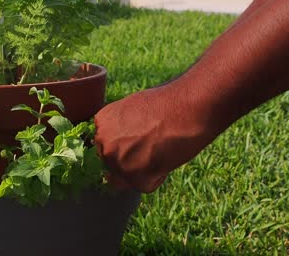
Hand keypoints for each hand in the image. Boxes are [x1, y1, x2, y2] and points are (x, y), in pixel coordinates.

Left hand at [94, 82, 213, 192]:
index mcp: (101, 123)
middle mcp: (104, 144)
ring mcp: (118, 163)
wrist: (186, 109)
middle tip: (153, 144)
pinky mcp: (135, 178)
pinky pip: (145, 185)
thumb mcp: (132, 106)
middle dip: (131, 159)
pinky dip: (158, 176)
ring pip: (126, 178)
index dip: (125, 144)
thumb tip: (121, 142)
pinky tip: (167, 157)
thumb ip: (120, 125)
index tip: (141, 137)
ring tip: (160, 149)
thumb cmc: (166, 104)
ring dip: (143, 170)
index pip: (106, 145)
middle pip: (113, 163)